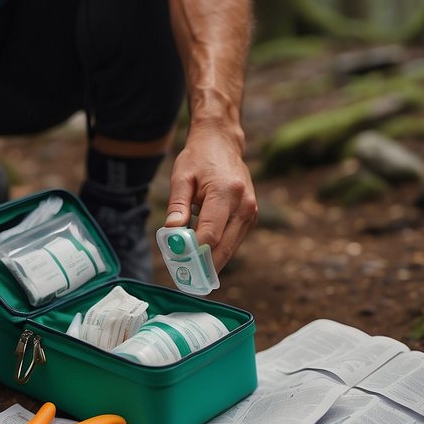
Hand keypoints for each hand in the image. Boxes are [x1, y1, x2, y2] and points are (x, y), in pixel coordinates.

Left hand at [164, 123, 256, 269]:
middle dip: (202, 266)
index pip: (210, 234)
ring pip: (230, 249)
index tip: (176, 263)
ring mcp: (251, 213)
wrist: (222, 143)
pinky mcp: (251, 218)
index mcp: (226, 193)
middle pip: (224, 248)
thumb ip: (176, 207)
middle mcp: (244, 205)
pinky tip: (200, 256)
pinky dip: (218, 252)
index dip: (193, 253)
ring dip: (210, 262)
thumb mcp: (181, 178)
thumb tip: (172, 235)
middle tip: (182, 280)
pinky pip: (233, 242)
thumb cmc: (198, 158)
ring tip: (188, 272)